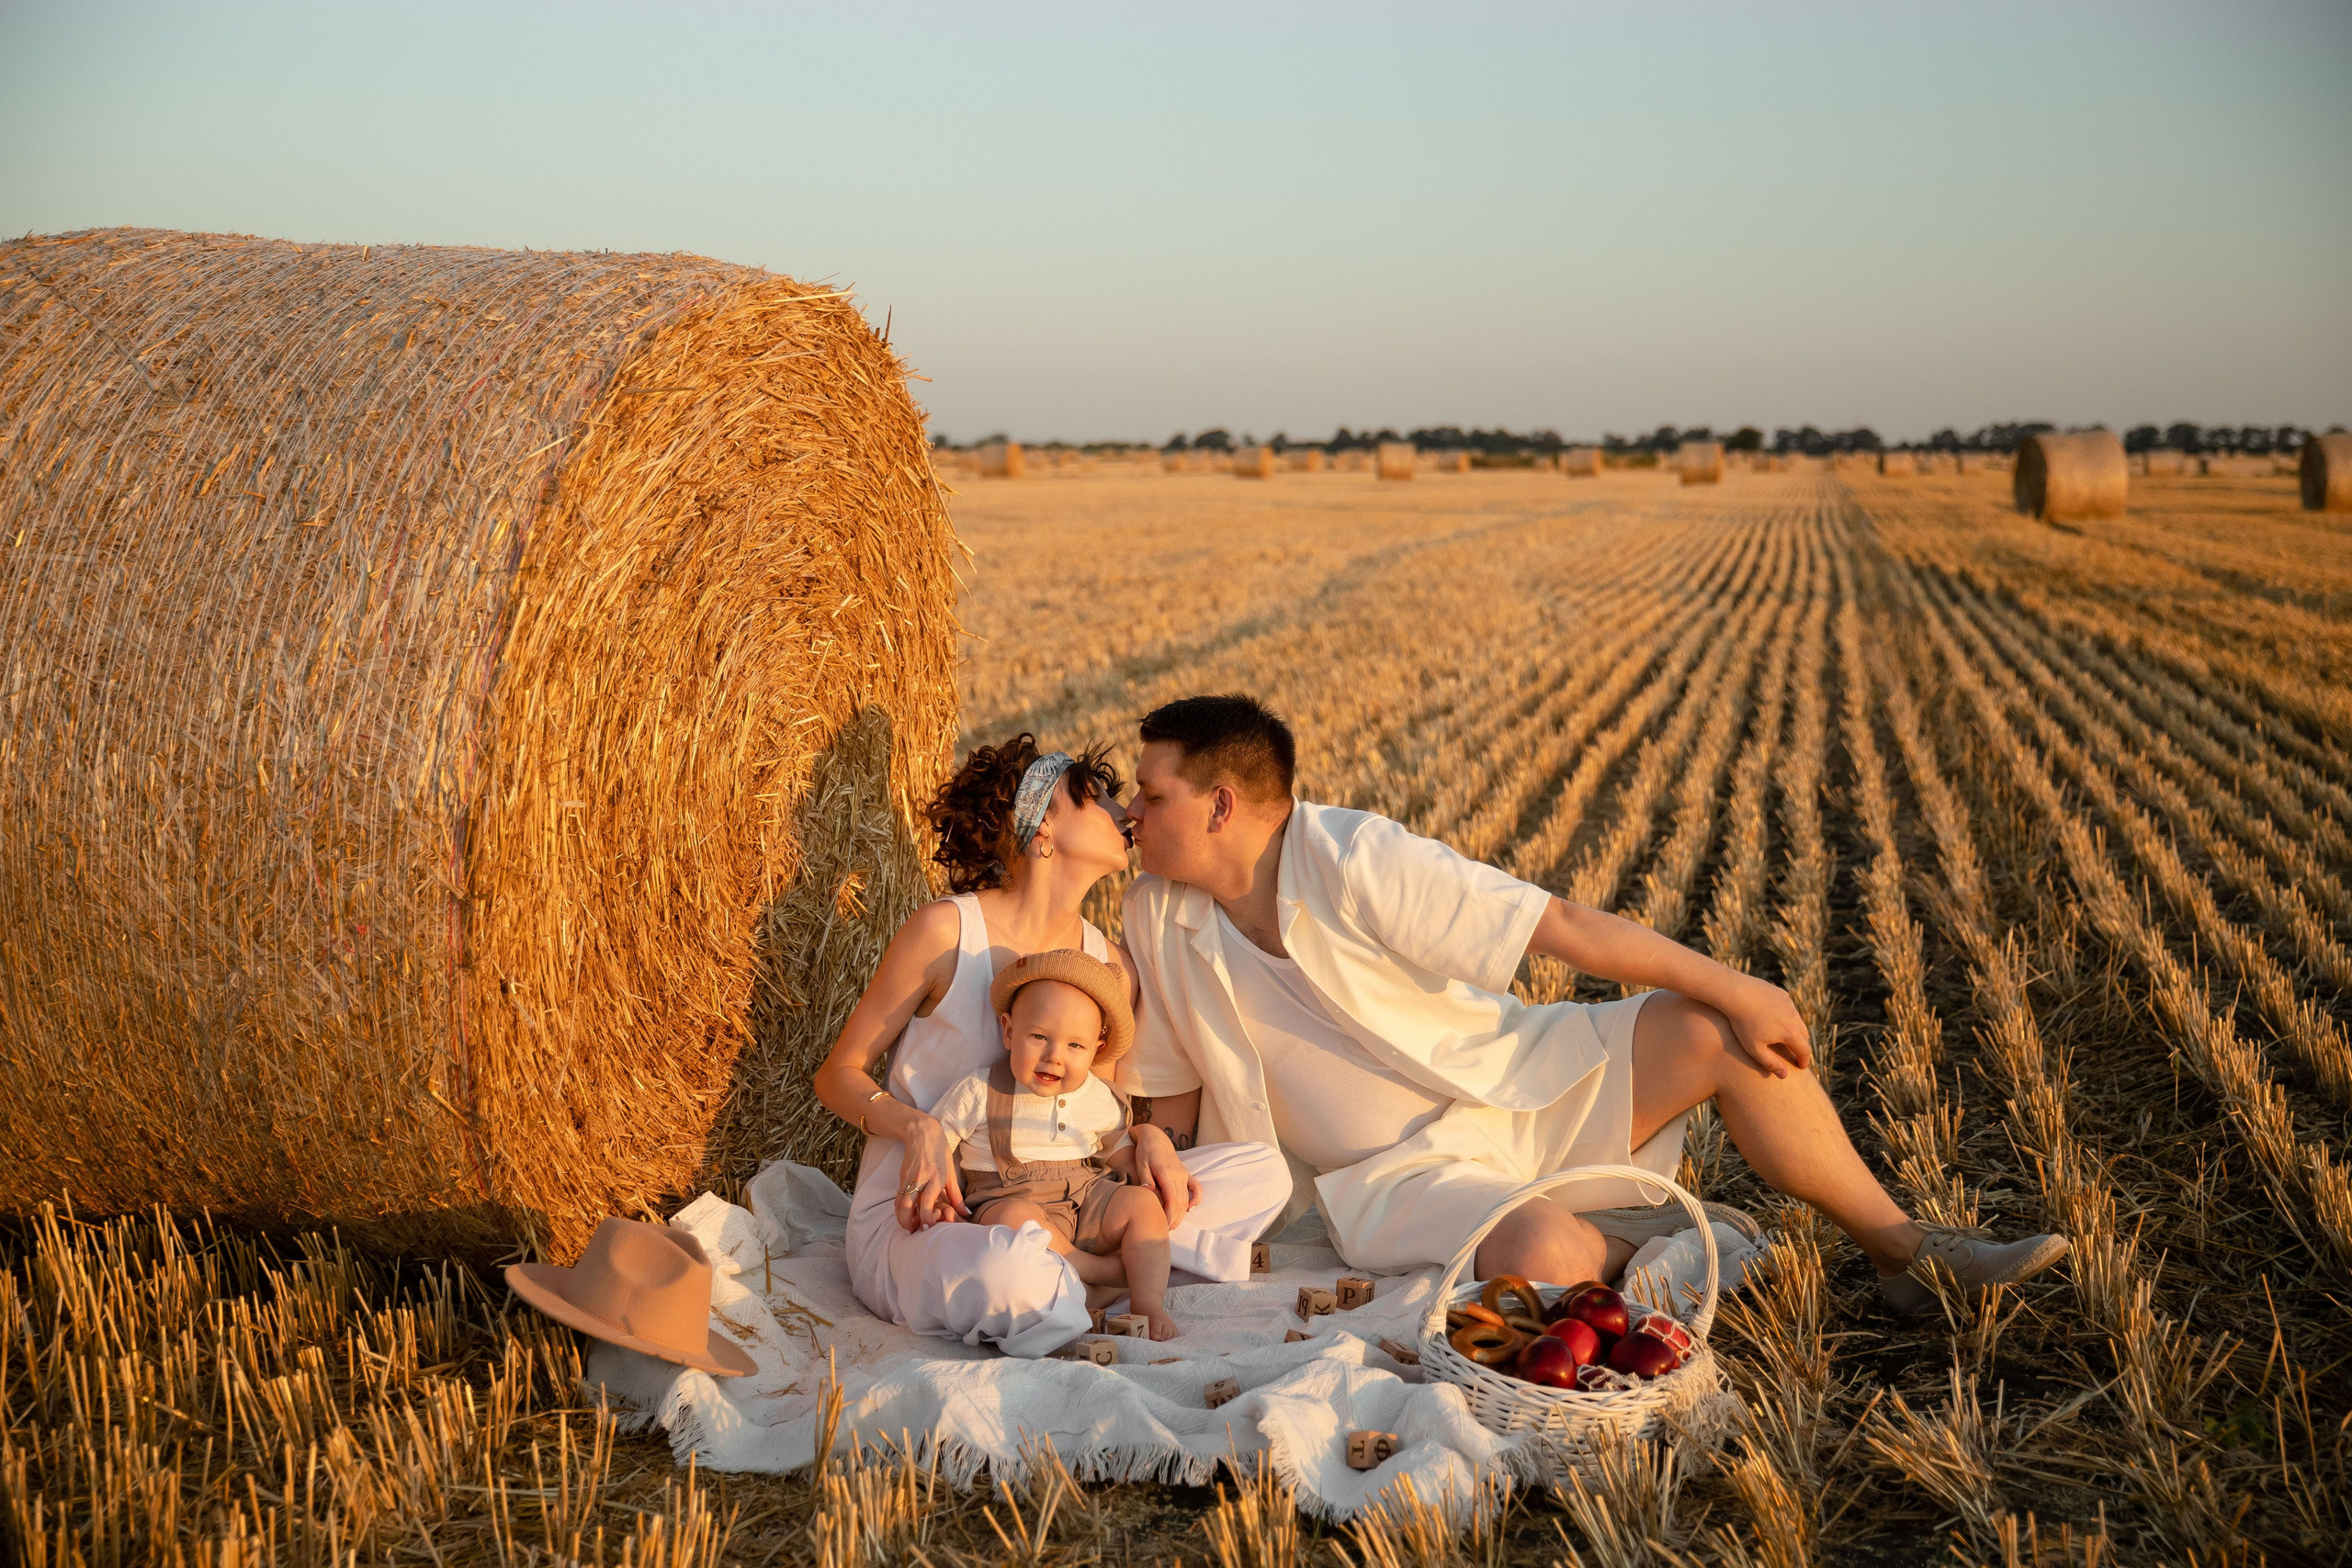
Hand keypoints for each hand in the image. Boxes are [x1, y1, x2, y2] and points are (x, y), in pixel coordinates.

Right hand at [892, 1113, 967, 1232]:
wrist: (922, 1133)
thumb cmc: (940, 1152)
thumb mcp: (951, 1172)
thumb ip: (956, 1196)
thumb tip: (965, 1214)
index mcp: (936, 1178)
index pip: (927, 1202)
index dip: (926, 1218)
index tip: (927, 1228)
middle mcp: (921, 1179)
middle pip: (907, 1205)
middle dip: (908, 1222)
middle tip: (913, 1231)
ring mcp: (909, 1178)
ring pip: (899, 1202)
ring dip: (901, 1217)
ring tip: (908, 1226)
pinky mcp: (902, 1176)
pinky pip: (898, 1196)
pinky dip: (899, 1208)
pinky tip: (905, 1214)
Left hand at [1129, 1125, 1200, 1227]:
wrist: (1156, 1139)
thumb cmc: (1145, 1152)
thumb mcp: (1141, 1164)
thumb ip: (1146, 1178)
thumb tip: (1148, 1191)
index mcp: (1167, 1173)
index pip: (1172, 1199)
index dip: (1169, 1214)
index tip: (1163, 1226)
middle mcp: (1178, 1175)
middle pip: (1180, 1202)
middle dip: (1174, 1219)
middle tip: (1165, 1230)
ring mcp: (1184, 1175)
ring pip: (1186, 1199)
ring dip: (1181, 1214)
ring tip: (1173, 1225)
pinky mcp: (1186, 1174)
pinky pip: (1196, 1188)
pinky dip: (1196, 1199)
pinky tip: (1190, 1209)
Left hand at [1719, 975, 1811, 1077]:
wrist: (1736, 993)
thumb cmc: (1743, 1023)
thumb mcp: (1754, 1048)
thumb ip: (1770, 1063)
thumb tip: (1784, 1075)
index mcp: (1790, 1033)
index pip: (1804, 1051)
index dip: (1804, 1061)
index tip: (1801, 1067)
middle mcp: (1794, 1018)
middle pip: (1805, 1035)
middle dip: (1801, 1046)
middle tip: (1795, 1053)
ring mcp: (1789, 1004)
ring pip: (1797, 1021)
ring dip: (1795, 1030)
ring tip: (1786, 1037)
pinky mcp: (1781, 994)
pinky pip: (1789, 1008)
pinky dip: (1786, 1016)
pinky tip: (1776, 1019)